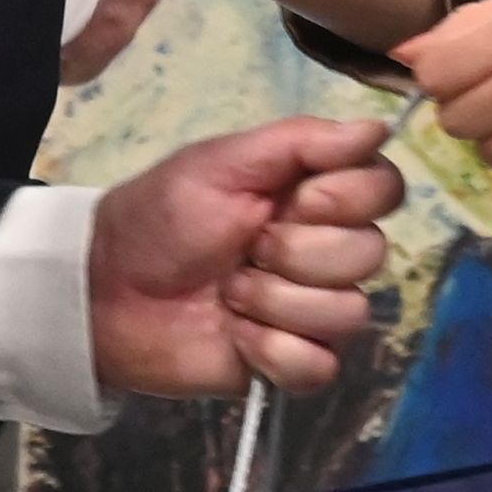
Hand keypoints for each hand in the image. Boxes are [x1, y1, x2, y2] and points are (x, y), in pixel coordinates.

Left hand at [85, 115, 405, 397]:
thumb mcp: (222, 163)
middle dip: (297, 253)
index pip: (385, 189)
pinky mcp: (293, 362)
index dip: (346, 198)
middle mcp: (325, 250)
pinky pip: (321, 366)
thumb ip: (303, 141)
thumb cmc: (161, 217)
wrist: (106, 290)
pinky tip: (236, 335)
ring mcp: (312, 310)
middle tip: (244, 248)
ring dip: (276, 301)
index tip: (291, 200)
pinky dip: (273, 350)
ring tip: (228, 293)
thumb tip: (381, 126)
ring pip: (349, 313)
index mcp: (314, 194)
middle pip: (371, 253)